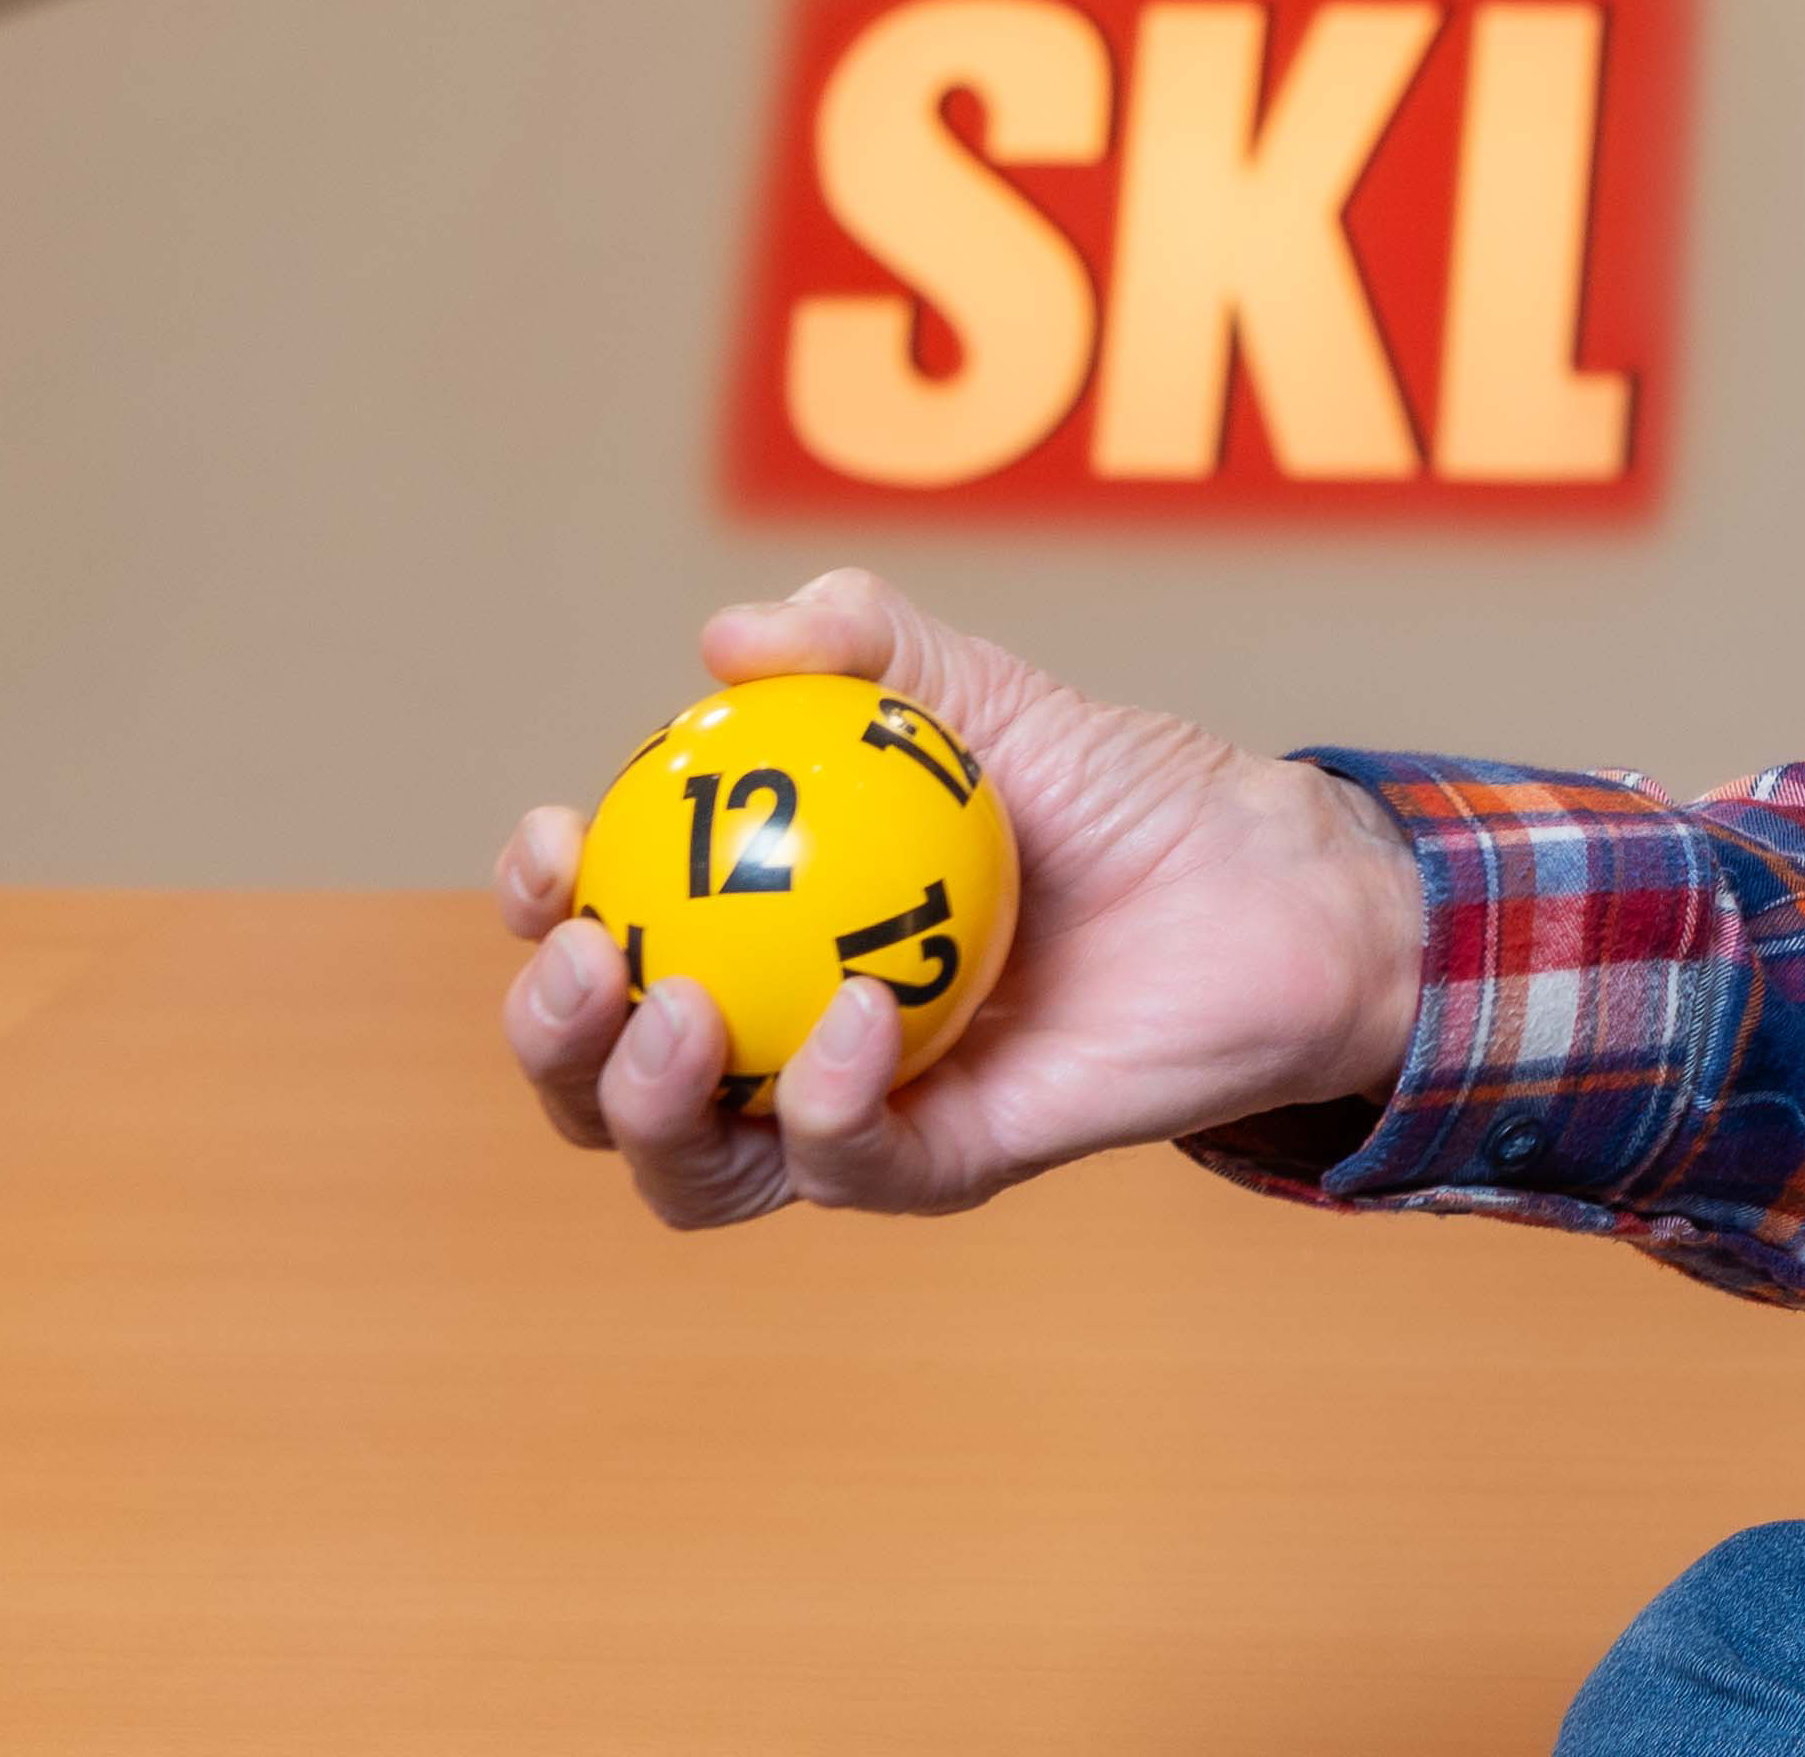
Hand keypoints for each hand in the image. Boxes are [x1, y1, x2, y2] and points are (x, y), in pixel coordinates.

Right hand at [491, 570, 1427, 1232]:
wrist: (1264, 881)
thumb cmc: (1118, 790)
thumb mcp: (984, 695)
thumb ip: (867, 647)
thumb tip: (732, 635)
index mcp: (758, 935)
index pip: (600, 945)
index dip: (541, 909)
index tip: (552, 840)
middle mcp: (780, 1038)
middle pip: (600, 1085)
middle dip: (550, 1037)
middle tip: (592, 956)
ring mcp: (858, 1114)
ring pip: (691, 1168)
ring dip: (646, 1103)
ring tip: (678, 1007)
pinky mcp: (947, 1165)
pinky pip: (850, 1165)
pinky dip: (828, 1101)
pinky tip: (857, 1015)